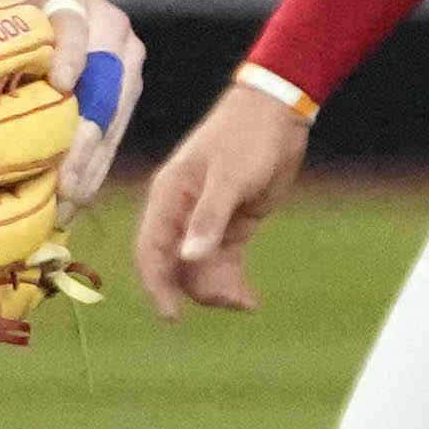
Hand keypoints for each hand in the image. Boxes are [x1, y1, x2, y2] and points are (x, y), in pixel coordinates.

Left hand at [0, 0, 148, 207]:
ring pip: (115, 116)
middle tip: (61, 184)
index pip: (73, 27)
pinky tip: (76, 198)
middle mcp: (112, 28)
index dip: (69, 56)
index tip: (60, 85)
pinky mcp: (129, 88)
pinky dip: (96, 164)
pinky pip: (117, 129)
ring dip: (92, 163)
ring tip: (66, 202)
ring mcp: (127, 61)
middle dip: (84, 141)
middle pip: (105, 87)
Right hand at [131, 86, 307, 313]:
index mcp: (169, 197)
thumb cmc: (248, 137)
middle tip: (233, 299)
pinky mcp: (230, 226)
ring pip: (199, 269)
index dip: (156, 284)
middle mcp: (180, 212)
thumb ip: (209, 217)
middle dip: (197, 289)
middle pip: (175, 266)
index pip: (150, 250)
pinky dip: (232, 282)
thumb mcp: (230, 176)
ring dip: (218, 289)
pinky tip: (250, 300)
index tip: (172, 315)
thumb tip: (189, 258)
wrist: (278, 113)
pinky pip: (222, 263)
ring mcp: (205, 220)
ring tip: (247, 300)